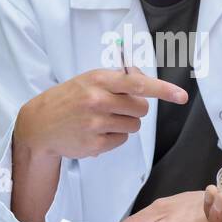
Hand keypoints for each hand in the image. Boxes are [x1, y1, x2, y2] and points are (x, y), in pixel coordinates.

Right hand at [14, 68, 187, 160]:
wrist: (39, 124)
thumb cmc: (69, 99)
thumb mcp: (89, 80)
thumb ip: (118, 79)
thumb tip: (146, 81)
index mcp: (99, 79)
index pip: (138, 83)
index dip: (163, 90)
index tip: (181, 96)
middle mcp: (97, 99)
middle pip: (141, 108)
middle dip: (135, 109)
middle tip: (115, 108)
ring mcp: (96, 123)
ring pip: (134, 126)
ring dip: (125, 124)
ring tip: (103, 120)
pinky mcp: (95, 143)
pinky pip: (121, 141)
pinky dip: (114, 138)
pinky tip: (96, 132)